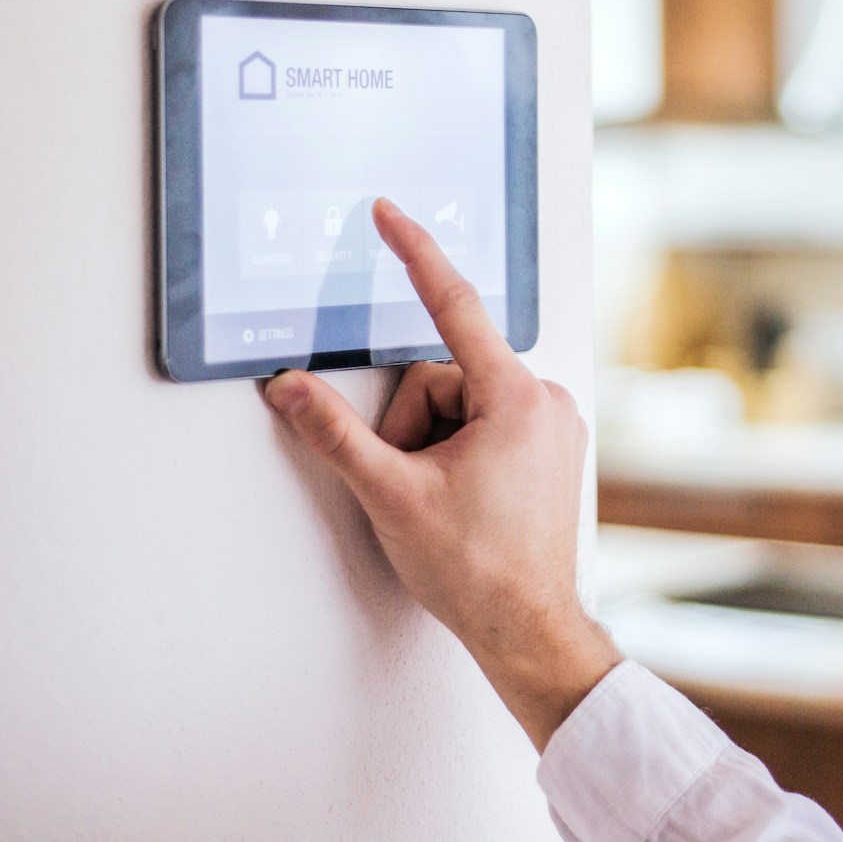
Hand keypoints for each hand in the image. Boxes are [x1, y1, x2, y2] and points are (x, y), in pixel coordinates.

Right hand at [263, 198, 619, 749]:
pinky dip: (459, 452)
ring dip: (433, 444)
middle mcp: (544, 401)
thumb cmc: (478, 570)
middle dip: (412, 425)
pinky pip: (486, 424)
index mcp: (515, 398)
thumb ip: (334, 434)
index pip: (453, 306)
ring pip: (461, 404)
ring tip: (444, 501)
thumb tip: (289, 388)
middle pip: (443, 377)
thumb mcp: (391, 494)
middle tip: (415, 484)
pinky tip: (465, 501)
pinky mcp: (550, 449)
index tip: (390, 213)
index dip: (414, 255)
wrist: (528, 628)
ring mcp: (553, 426)